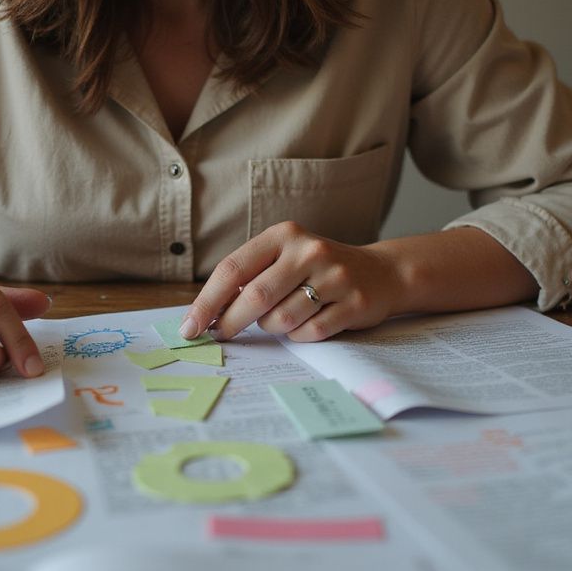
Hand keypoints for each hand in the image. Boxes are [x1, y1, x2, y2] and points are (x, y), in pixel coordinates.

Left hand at [180, 221, 401, 342]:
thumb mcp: (284, 258)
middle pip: (255, 297)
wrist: (381, 273)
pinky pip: (310, 332)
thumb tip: (205, 315)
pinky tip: (307, 323)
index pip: (233, 269)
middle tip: (221, 335)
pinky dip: (299, 335)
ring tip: (281, 318)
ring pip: (281, 319)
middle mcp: (309, 251)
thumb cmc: (317, 270)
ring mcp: (334, 276)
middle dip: (231, 322)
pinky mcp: (354, 303)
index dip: (206, 302)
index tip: (189, 327)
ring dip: (272, 328)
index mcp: (283, 235)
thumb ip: (249, 278)